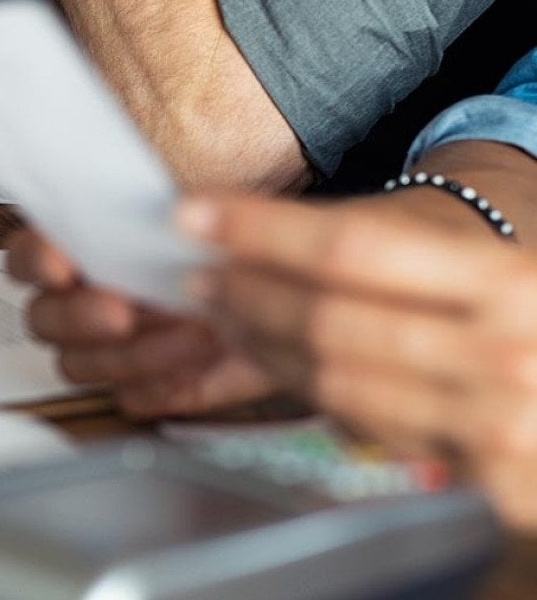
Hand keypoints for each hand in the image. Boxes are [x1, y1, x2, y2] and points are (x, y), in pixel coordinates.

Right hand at [5, 229, 276, 417]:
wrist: (286, 288)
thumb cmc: (233, 243)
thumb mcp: (206, 209)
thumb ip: (168, 210)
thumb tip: (159, 216)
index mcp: (80, 247)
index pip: (26, 256)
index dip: (36, 261)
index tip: (63, 266)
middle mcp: (82, 301)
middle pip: (42, 320)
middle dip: (79, 317)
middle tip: (122, 311)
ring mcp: (108, 349)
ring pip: (79, 365)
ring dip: (133, 352)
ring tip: (191, 330)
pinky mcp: (144, 387)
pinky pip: (131, 398)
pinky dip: (164, 382)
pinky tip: (201, 360)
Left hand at [182, 194, 536, 529]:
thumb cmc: (519, 297)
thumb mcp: (475, 250)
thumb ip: (379, 245)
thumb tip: (251, 234)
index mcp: (505, 280)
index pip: (351, 249)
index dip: (260, 231)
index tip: (195, 215)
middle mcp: (506, 354)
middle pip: (330, 322)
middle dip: (246, 295)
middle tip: (200, 275)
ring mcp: (498, 427)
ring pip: (335, 383)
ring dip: (261, 347)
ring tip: (226, 317)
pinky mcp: (487, 484)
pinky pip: (366, 431)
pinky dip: (309, 393)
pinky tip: (280, 364)